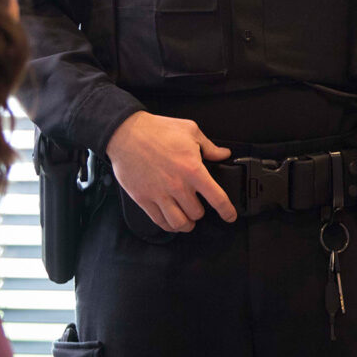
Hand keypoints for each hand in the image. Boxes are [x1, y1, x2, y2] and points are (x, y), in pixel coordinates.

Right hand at [106, 111, 233, 232]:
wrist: (126, 133)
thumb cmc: (157, 130)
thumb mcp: (190, 131)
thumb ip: (210, 147)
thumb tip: (224, 154)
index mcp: (193, 169)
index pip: (217, 198)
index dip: (227, 211)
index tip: (230, 216)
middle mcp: (177, 186)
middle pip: (197, 213)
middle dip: (201, 212)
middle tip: (200, 206)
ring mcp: (159, 194)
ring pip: (179, 223)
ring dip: (186, 223)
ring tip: (188, 220)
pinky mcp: (143, 198)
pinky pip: (159, 221)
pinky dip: (168, 225)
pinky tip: (171, 221)